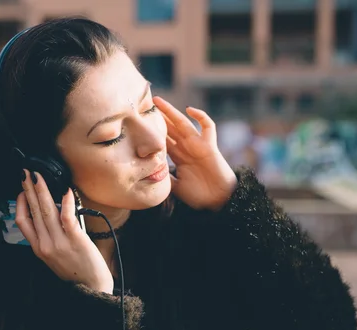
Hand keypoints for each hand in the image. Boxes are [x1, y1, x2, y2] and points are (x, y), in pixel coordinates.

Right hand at [16, 170, 113, 293]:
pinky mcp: (76, 239)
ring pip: (46, 211)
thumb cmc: (75, 270)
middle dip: (29, 189)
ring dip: (42, 190)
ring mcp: (60, 242)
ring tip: (39, 175)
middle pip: (33, 211)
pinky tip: (65, 190)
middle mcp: (45, 244)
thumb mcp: (54, 256)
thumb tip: (49, 213)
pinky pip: (67, 217)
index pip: (22, 221)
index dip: (20, 203)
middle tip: (26, 172)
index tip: (23, 189)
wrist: (92, 287)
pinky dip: (66, 202)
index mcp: (38, 248)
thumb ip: (48, 237)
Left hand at [153, 96, 237, 210]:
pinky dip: (201, 116)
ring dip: (171, 111)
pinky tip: (189, 109)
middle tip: (143, 106)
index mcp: (178, 156)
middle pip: (170, 128)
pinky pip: (208, 126)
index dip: (152, 132)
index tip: (139, 124)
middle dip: (158, 117)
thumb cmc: (198, 195)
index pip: (163, 139)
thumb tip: (148, 174)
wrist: (217, 201)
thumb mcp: (175, 186)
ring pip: (183, 123)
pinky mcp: (209, 145)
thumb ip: (164, 177)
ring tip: (158, 101)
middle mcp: (187, 148)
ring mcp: (198, 145)